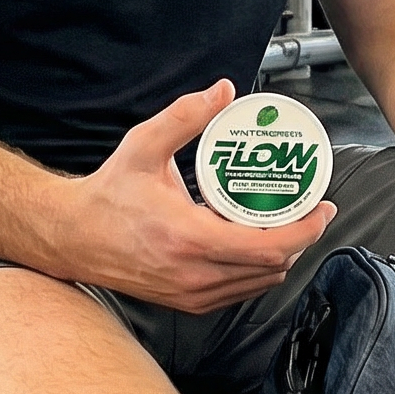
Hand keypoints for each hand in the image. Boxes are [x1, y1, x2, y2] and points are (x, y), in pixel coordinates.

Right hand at [60, 80, 335, 313]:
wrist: (72, 238)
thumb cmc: (107, 195)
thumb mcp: (143, 146)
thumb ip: (185, 116)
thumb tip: (224, 91)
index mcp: (189, 238)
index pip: (269, 247)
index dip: (307, 230)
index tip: (322, 207)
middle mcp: (195, 274)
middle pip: (275, 267)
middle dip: (301, 238)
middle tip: (309, 208)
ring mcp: (192, 294)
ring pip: (261, 283)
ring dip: (281, 255)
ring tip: (285, 223)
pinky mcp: (188, 303)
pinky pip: (240, 291)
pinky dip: (258, 271)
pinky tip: (254, 242)